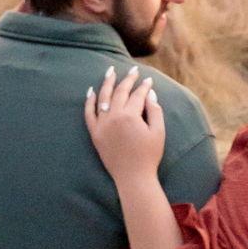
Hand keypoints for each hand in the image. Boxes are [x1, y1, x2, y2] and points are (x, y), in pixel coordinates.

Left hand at [84, 63, 165, 183]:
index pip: (137, 95)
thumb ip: (155, 110)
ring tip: (110, 71)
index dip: (144, 86)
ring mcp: (102, 125)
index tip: (148, 80)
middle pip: (120, 92)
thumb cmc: (149, 156)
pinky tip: (91, 91)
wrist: (133, 178)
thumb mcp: (158, 132)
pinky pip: (89, 114)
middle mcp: (114, 117)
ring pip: (103, 98)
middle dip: (128, 79)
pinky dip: (89, 101)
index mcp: (130, 116)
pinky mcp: (95, 134)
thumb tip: (150, 93)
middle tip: (134, 70)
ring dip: (107, 83)